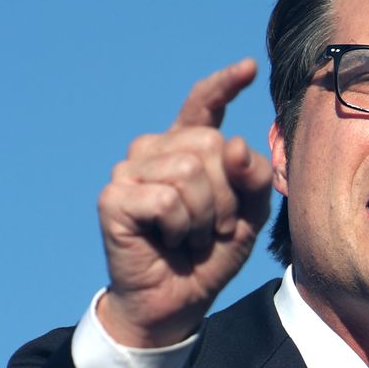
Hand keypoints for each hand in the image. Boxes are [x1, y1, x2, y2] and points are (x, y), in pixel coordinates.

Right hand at [95, 58, 274, 347]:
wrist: (179, 299)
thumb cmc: (210, 254)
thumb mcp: (250, 213)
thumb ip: (254, 175)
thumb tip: (233, 144)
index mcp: (186, 148)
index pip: (202, 105)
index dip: (222, 86)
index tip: (248, 68)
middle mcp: (154, 151)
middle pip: (210, 144)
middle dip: (227, 195)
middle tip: (214, 227)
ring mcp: (129, 171)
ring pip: (189, 171)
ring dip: (204, 217)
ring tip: (191, 236)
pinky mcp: (114, 197)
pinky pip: (167, 200)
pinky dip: (180, 228)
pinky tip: (168, 240)